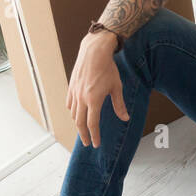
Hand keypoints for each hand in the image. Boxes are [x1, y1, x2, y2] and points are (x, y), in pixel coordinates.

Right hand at [66, 30, 128, 147]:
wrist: (94, 52)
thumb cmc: (108, 69)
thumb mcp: (116, 87)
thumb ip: (119, 105)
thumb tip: (125, 118)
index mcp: (94, 100)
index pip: (92, 124)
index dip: (94, 136)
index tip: (96, 144)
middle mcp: (82, 98)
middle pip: (80, 122)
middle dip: (84, 135)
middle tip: (87, 143)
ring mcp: (75, 93)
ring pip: (74, 114)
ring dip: (78, 123)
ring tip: (83, 129)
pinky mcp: (71, 87)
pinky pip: (70, 104)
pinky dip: (73, 111)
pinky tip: (76, 113)